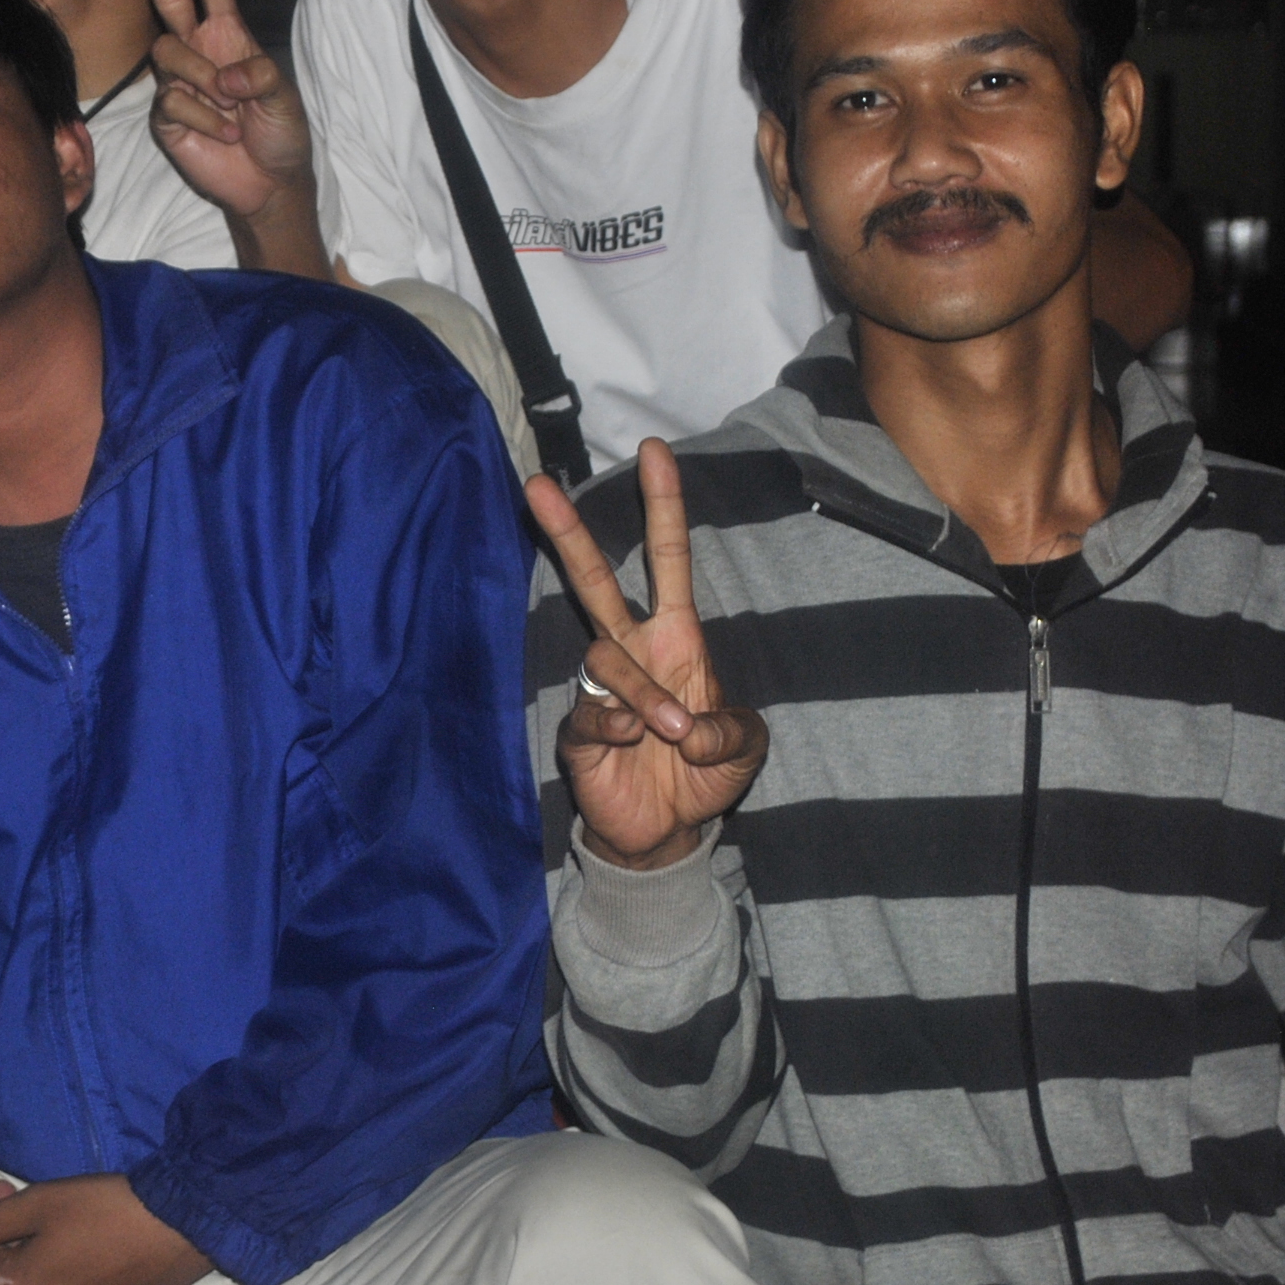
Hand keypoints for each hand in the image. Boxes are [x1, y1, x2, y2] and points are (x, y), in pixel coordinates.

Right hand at [118, 0, 311, 215]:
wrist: (269, 182)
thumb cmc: (280, 132)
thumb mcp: (284, 97)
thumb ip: (259, 76)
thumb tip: (222, 75)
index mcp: (227, 33)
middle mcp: (197, 49)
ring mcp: (178, 82)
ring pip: (167, 55)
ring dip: (200, 78)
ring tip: (229, 108)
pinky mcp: (165, 117)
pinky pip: (170, 101)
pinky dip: (201, 117)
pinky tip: (222, 133)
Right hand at [526, 441, 767, 870]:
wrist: (669, 832)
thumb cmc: (705, 772)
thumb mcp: (745, 747)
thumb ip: (732, 730)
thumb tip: (684, 726)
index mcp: (676, 639)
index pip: (668, 560)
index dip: (663, 507)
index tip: (654, 451)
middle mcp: (632, 652)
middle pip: (592, 581)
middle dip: (569, 533)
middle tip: (539, 485)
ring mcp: (601, 690)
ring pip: (604, 658)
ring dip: (644, 693)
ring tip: (674, 733)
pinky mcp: (580, 730)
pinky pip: (590, 712)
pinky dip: (618, 726)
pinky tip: (632, 744)